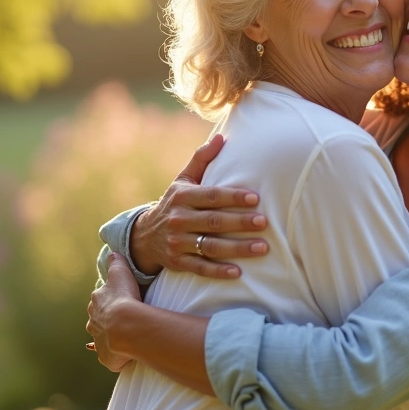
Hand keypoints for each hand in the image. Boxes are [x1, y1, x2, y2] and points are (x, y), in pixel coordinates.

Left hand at [87, 253, 140, 371]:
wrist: (125, 326)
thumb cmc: (124, 298)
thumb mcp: (120, 273)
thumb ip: (116, 262)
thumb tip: (112, 252)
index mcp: (96, 302)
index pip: (100, 299)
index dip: (110, 300)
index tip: (120, 300)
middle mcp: (93, 321)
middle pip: (98, 319)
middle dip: (107, 320)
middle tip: (123, 320)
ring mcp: (98, 340)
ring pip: (102, 338)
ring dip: (110, 337)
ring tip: (124, 338)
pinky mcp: (105, 357)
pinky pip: (109, 355)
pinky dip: (114, 355)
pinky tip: (123, 354)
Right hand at [131, 134, 269, 278]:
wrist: (144, 236)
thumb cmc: (175, 203)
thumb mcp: (183, 180)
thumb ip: (202, 159)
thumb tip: (222, 137)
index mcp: (183, 197)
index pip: (211, 196)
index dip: (233, 197)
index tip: (255, 198)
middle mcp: (178, 219)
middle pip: (213, 222)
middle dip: (240, 222)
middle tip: (264, 222)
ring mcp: (177, 242)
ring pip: (210, 246)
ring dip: (237, 248)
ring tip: (262, 247)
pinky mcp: (177, 262)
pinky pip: (200, 268)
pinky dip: (218, 271)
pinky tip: (238, 272)